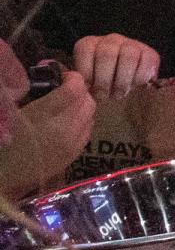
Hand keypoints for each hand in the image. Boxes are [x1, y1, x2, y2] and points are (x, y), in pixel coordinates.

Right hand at [7, 73, 94, 189]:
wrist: (1, 175)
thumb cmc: (1, 143)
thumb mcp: (11, 111)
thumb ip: (28, 92)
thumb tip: (45, 74)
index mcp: (45, 115)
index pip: (75, 88)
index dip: (71, 77)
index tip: (61, 76)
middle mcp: (65, 129)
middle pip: (88, 100)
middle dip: (78, 91)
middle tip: (62, 90)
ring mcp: (72, 144)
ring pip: (91, 115)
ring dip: (82, 106)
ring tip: (64, 106)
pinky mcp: (73, 155)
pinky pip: (88, 131)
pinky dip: (82, 122)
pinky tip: (65, 123)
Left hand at [73, 35, 159, 99]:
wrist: (120, 93)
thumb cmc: (96, 89)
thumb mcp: (80, 85)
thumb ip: (72, 81)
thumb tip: (71, 79)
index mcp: (89, 44)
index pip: (85, 49)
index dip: (87, 71)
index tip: (88, 87)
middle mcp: (110, 40)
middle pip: (107, 53)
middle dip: (105, 80)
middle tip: (105, 96)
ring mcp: (131, 44)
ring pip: (129, 55)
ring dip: (123, 80)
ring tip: (120, 94)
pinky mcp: (150, 53)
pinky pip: (148, 60)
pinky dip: (141, 76)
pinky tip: (135, 86)